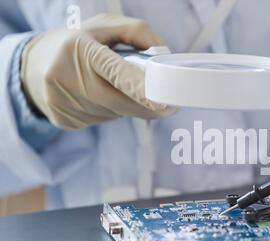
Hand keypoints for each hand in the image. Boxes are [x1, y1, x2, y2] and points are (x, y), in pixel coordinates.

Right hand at [21, 14, 176, 129]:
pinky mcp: (64, 120)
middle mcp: (67, 77)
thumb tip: (165, 57)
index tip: (159, 103)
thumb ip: (138, 33)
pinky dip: (111, 111)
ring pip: (114, 113)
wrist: (34, 65)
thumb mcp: (105, 26)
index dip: (137, 88)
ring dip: (127, 105)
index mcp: (79, 48)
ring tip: (117, 88)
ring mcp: (63, 102)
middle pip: (119, 102)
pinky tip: (101, 98)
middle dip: (147, 106)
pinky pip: (102, 120)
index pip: (113, 71)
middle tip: (169, 106)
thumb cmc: (78, 42)